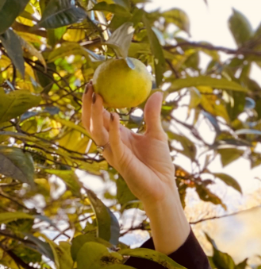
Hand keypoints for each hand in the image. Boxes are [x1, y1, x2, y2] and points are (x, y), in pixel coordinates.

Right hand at [81, 83, 177, 205]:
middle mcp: (111, 143)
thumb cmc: (159, 163)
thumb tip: (157, 91)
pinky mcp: (121, 161)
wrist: (164, 187)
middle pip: (91, 121)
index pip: (100, 115)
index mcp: (118, 136)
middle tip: (90, 85)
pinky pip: (113, 143)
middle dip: (88, 104)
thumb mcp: (157, 134)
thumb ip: (152, 114)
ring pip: (96, 131)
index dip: (96, 100)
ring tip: (97, 95)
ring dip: (95, 113)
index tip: (96, 82)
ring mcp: (114, 153)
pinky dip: (113, 130)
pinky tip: (115, 116)